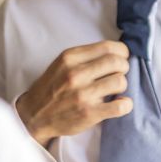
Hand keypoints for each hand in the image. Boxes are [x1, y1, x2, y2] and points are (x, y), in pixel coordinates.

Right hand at [15, 40, 132, 146]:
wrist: (35, 114)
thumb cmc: (51, 87)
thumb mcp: (61, 63)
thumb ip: (84, 57)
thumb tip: (116, 53)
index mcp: (70, 58)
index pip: (108, 47)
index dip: (121, 52)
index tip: (121, 57)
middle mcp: (76, 74)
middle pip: (117, 63)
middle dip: (123, 67)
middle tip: (118, 73)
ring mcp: (83, 94)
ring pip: (120, 82)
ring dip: (121, 85)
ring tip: (113, 89)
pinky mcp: (90, 113)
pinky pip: (121, 106)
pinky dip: (125, 104)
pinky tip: (119, 103)